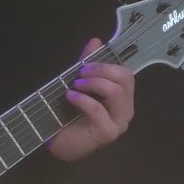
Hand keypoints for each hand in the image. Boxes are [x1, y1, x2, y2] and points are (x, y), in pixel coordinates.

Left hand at [48, 37, 135, 162]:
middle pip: (125, 79)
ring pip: (116, 91)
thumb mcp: (79, 84)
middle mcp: (126, 110)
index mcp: (123, 98)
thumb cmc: (69, 115)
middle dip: (101, 70)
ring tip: (74, 86)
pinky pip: (99, 109)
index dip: (106, 64)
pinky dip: (82, 99)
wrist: (57, 143)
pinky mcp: (107, 133)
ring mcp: (119, 123)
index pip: (126, 74)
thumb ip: (88, 64)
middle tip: (80, 73)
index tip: (85, 64)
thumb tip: (96, 40)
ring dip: (93, 83)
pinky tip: (70, 96)